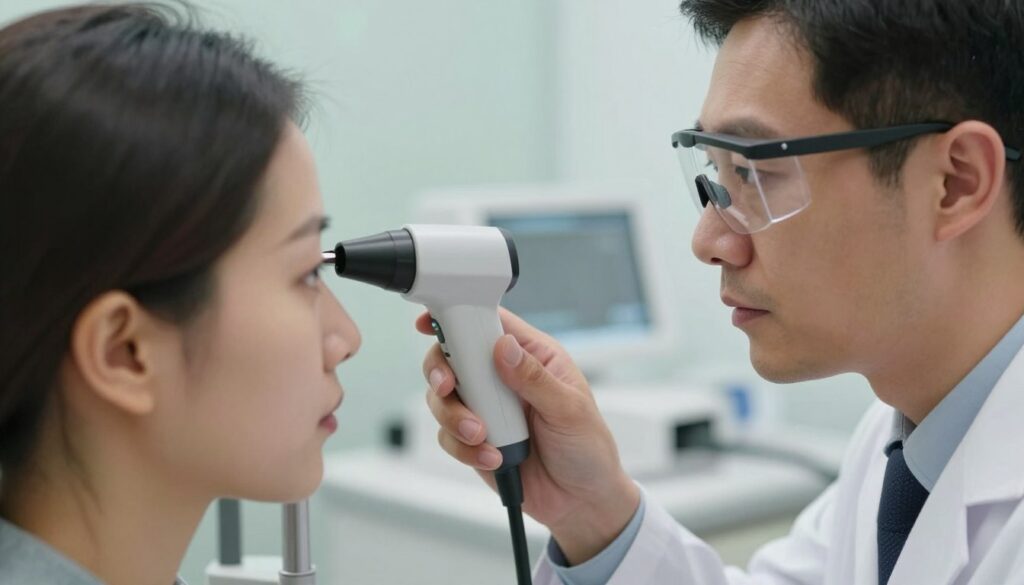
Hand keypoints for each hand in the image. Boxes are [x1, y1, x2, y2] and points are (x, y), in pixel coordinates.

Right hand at [418, 308, 640, 563]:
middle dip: (442, 372)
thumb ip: (534, 378)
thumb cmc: (588, 448)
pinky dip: (465, 448)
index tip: (432, 321)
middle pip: (453, 357)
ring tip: (483, 436)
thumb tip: (503, 347)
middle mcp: (503, 377)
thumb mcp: (569, 409)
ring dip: (455, 417)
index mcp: (531, 356)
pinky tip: (494, 457)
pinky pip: (449, 436)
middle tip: (447, 387)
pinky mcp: (475, 439)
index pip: (490, 322)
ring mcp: (486, 408)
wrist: (581, 502)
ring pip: (443, 398)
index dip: (459, 316)